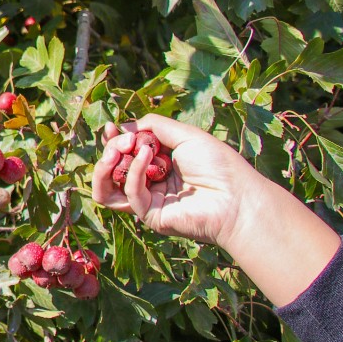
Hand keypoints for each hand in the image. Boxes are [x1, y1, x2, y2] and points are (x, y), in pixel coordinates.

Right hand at [90, 114, 261, 250]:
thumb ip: (153, 127)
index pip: (124, 155)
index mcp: (159, 165)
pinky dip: (134, 170)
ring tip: (117, 150)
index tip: (110, 128)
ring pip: (107, 191)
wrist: (237, 197)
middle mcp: (150, 184)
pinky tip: (147, 154)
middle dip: (111, 150)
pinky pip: (130, 192)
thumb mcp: (185, 135)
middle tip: (121, 139)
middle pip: (112, 170)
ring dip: (105, 167)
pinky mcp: (150, 215)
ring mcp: (148, 201)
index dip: (114, 141)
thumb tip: (122, 126)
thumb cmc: (218, 165)